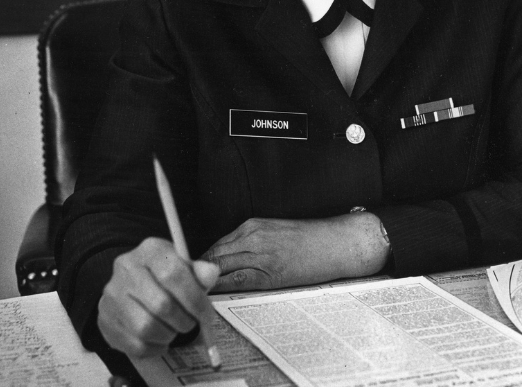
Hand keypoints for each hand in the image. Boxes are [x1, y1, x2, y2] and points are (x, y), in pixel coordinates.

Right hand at [96, 237, 219, 357]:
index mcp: (150, 249)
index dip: (194, 299)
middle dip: (183, 320)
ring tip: (174, 329)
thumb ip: (199, 272)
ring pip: (146, 328)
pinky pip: (136, 345)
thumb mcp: (184, 267)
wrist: (131, 287)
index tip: (205, 314)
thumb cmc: (165, 278)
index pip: (173, 274)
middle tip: (191, 323)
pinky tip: (159, 338)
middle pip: (161, 304)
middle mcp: (126, 268)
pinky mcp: (105, 320)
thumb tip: (210, 273)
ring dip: (169, 335)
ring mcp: (112, 295)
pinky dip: (155, 347)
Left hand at [200, 213, 389, 292]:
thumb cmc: (310, 240)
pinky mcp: (271, 271)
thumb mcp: (275, 233)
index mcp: (252, 226)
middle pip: (213, 255)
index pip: (216, 245)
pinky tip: (212, 295)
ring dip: (205, 281)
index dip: (200, 262)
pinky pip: (238, 280)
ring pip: (221, 267)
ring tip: (192, 294)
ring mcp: (260, 253)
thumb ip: (251, 244)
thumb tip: (228, 262)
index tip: (191, 274)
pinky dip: (221, 288)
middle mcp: (252, 236)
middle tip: (185, 287)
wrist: (336, 243)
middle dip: (197, 272)